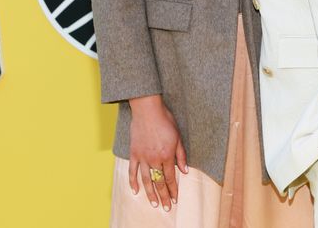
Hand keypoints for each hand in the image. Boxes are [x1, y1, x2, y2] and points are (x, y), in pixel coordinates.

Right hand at [127, 94, 187, 211]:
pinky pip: (132, 171)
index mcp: (167, 155)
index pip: (171, 177)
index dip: (174, 190)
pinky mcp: (133, 153)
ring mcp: (142, 157)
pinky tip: (135, 191)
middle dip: (164, 196)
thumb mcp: (178, 136)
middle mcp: (154, 159)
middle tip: (166, 208)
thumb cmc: (165, 120)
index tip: (175, 199)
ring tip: (153, 204)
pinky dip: (133, 182)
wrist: (147, 109)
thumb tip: (185, 171)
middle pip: (159, 182)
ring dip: (150, 193)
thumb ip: (181, 155)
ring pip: (146, 180)